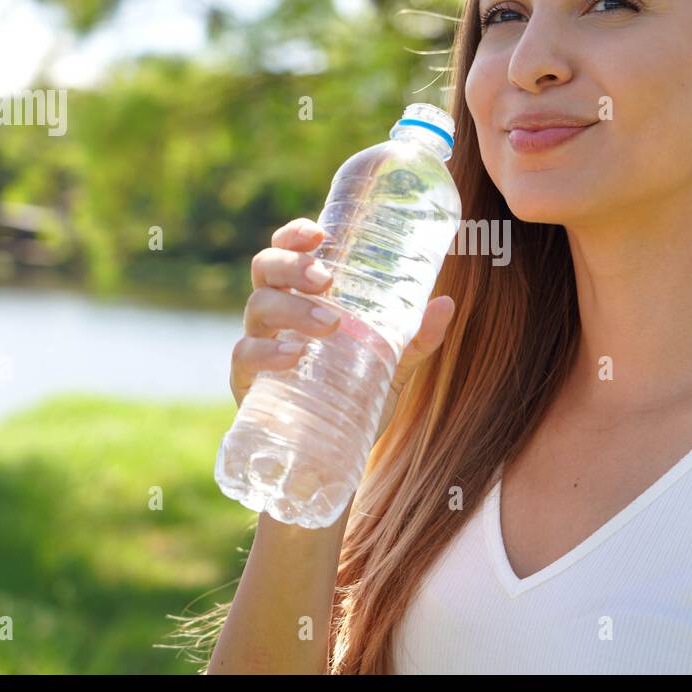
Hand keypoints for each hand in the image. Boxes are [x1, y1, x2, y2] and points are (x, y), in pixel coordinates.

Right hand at [229, 219, 456, 431]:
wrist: (331, 458)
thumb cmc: (354, 395)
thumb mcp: (392, 363)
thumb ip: (418, 337)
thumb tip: (446, 303)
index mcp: (300, 296)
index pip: (287, 252)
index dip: (295, 235)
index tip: (319, 233)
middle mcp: (274, 314)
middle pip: (266, 269)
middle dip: (293, 265)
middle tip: (327, 280)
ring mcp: (257, 346)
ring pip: (258, 308)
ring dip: (292, 308)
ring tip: (329, 323)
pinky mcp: (247, 385)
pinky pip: (244, 358)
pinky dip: (265, 353)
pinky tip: (292, 356)